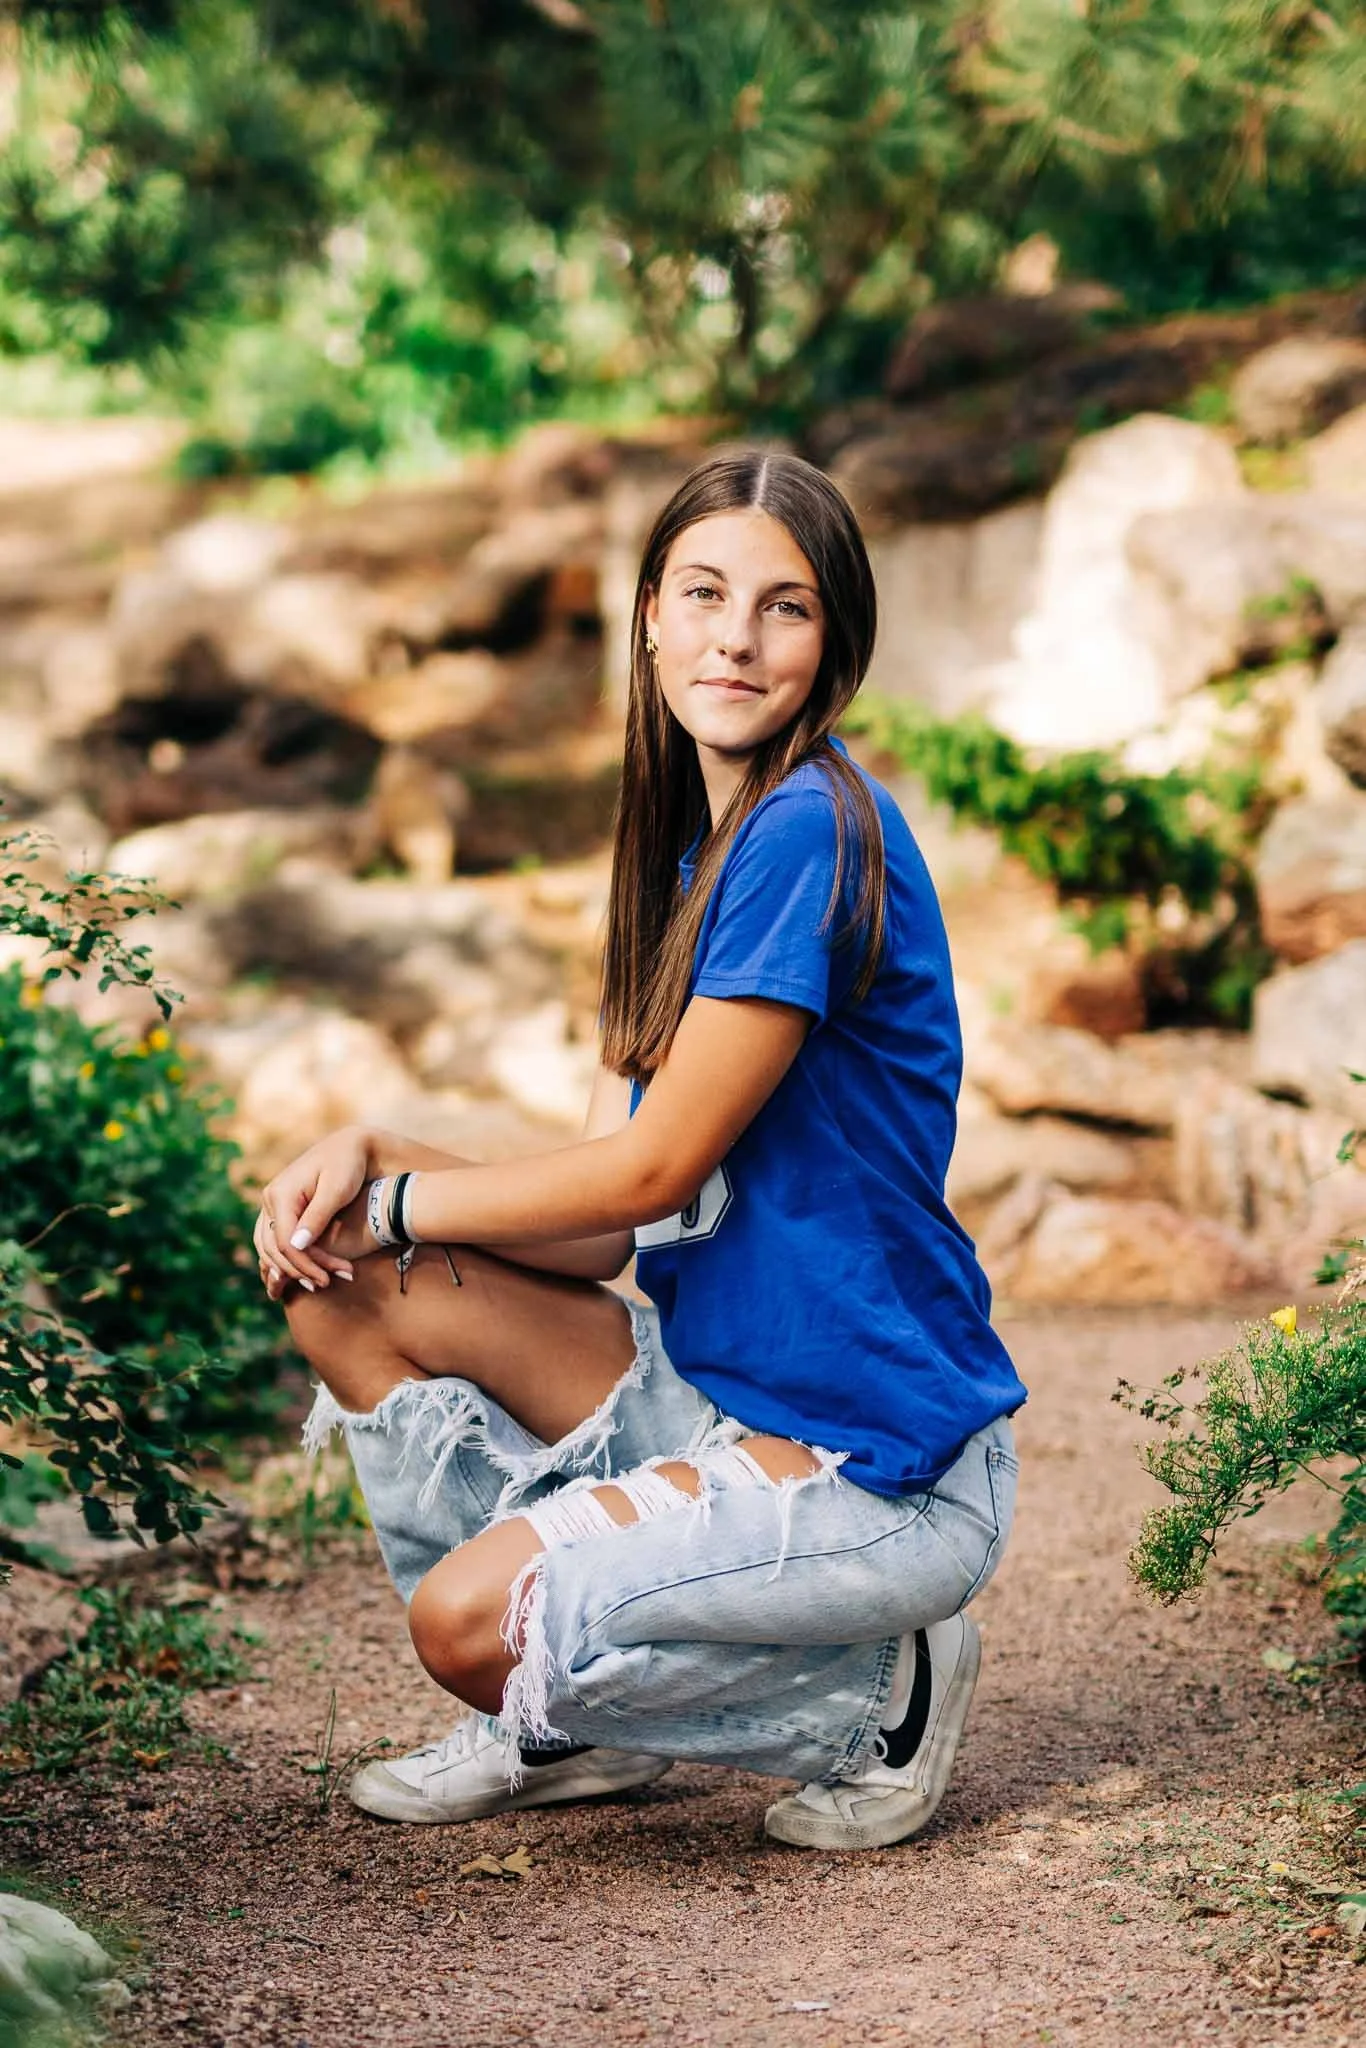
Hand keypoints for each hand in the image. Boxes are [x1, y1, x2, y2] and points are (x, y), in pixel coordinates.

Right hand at [254, 1126, 370, 1294]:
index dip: (304, 1265)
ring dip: (292, 1269)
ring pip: (270, 1248)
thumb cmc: (348, 1165)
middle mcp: (270, 1199)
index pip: (284, 1242)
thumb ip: (317, 1217)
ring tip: (319, 1283)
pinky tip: (304, 1272)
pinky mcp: (281, 1210)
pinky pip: (275, 1241)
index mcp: (280, 1194)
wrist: (350, 1147)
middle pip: (275, 1248)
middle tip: (328, 1283)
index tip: (328, 1280)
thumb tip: (297, 1246)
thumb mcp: (337, 1189)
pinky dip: (287, 1259)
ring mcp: (272, 1205)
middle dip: (301, 1270)